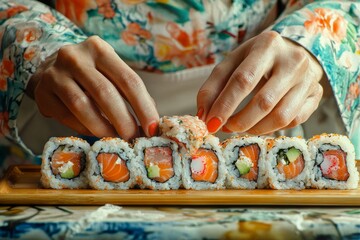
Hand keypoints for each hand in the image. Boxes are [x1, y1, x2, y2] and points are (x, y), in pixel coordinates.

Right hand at [26, 36, 158, 139]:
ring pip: (82, 106)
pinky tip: (95, 133)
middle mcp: (75, 57)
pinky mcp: (42, 92)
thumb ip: (129, 92)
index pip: (129, 80)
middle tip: (133, 138)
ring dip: (103, 128)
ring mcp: (55, 74)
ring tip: (116, 139)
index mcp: (100, 49)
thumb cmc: (91, 73)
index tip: (152, 128)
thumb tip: (151, 123)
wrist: (50, 68)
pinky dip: (84, 128)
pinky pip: (67, 116)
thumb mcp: (111, 72)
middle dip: (124, 121)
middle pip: (106, 93)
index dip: (144, 107)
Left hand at [197, 31, 323, 134]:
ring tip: (241, 126)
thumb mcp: (232, 64)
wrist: (293, 52)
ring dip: (255, 129)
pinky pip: (294, 121)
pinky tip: (260, 123)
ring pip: (281, 116)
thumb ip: (213, 88)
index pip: (243, 80)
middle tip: (226, 127)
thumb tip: (203, 117)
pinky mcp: (317, 95)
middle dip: (240, 121)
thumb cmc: (256, 59)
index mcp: (267, 45)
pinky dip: (272, 128)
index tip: (211, 123)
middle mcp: (293, 60)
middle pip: (264, 102)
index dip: (225, 105)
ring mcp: (309, 79)